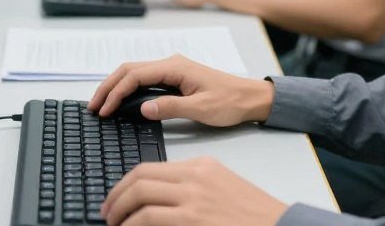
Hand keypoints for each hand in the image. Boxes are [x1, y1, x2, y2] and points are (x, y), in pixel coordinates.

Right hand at [88, 54, 274, 125]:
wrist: (250, 97)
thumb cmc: (230, 102)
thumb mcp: (201, 109)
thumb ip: (171, 107)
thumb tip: (143, 108)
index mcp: (175, 66)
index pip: (135, 75)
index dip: (116, 92)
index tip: (104, 110)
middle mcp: (171, 63)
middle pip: (129, 69)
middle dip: (108, 86)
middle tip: (93, 106)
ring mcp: (172, 68)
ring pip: (134, 72)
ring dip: (116, 86)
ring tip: (101, 104)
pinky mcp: (174, 77)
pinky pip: (144, 78)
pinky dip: (127, 87)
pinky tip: (121, 100)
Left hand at [101, 157, 287, 225]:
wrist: (278, 225)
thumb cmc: (251, 215)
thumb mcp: (221, 189)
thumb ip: (191, 188)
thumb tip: (156, 202)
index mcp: (202, 166)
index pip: (151, 167)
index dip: (127, 183)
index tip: (117, 197)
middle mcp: (195, 176)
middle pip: (140, 177)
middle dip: (116, 195)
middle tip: (107, 212)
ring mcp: (193, 197)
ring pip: (140, 194)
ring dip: (119, 211)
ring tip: (113, 224)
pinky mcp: (192, 218)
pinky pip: (148, 217)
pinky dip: (131, 225)